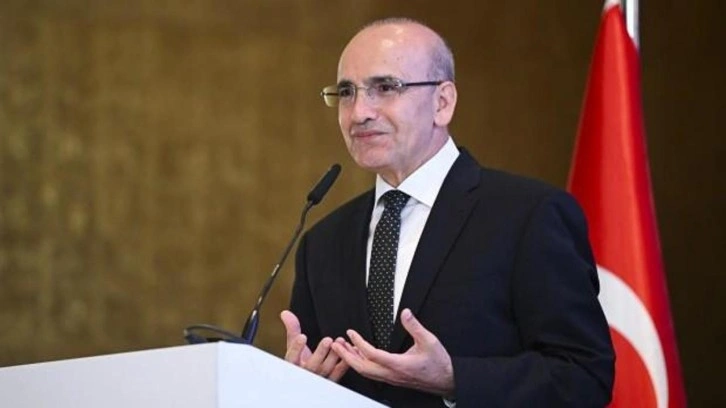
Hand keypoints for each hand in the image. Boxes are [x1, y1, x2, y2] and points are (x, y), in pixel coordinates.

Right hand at [280, 310, 348, 381]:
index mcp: (294, 364)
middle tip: (328, 340)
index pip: (292, 357)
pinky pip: (339, 373)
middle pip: (312, 365)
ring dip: (334, 356)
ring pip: (327, 369)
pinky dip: (345, 362)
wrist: (310, 375)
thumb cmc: (300, 359)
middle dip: (320, 353)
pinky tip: (349, 351)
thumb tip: (285, 313)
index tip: (302, 336)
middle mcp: (306, 372)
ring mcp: (319, 378)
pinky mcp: (331, 380)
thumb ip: (292, 329)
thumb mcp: (293, 344)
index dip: (297, 348)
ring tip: (340, 341)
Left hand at [331, 308, 454, 395]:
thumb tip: (405, 313)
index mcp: (399, 365)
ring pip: (366, 372)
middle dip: (346, 356)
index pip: (373, 355)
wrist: (447, 380)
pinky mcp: (393, 378)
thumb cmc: (439, 363)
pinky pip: (372, 373)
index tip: (351, 333)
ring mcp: (392, 378)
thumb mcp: (429, 341)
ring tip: (343, 348)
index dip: (359, 344)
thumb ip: (415, 326)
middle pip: (363, 368)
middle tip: (336, 345)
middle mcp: (392, 374)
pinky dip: (362, 364)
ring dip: (352, 360)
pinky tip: (359, 356)